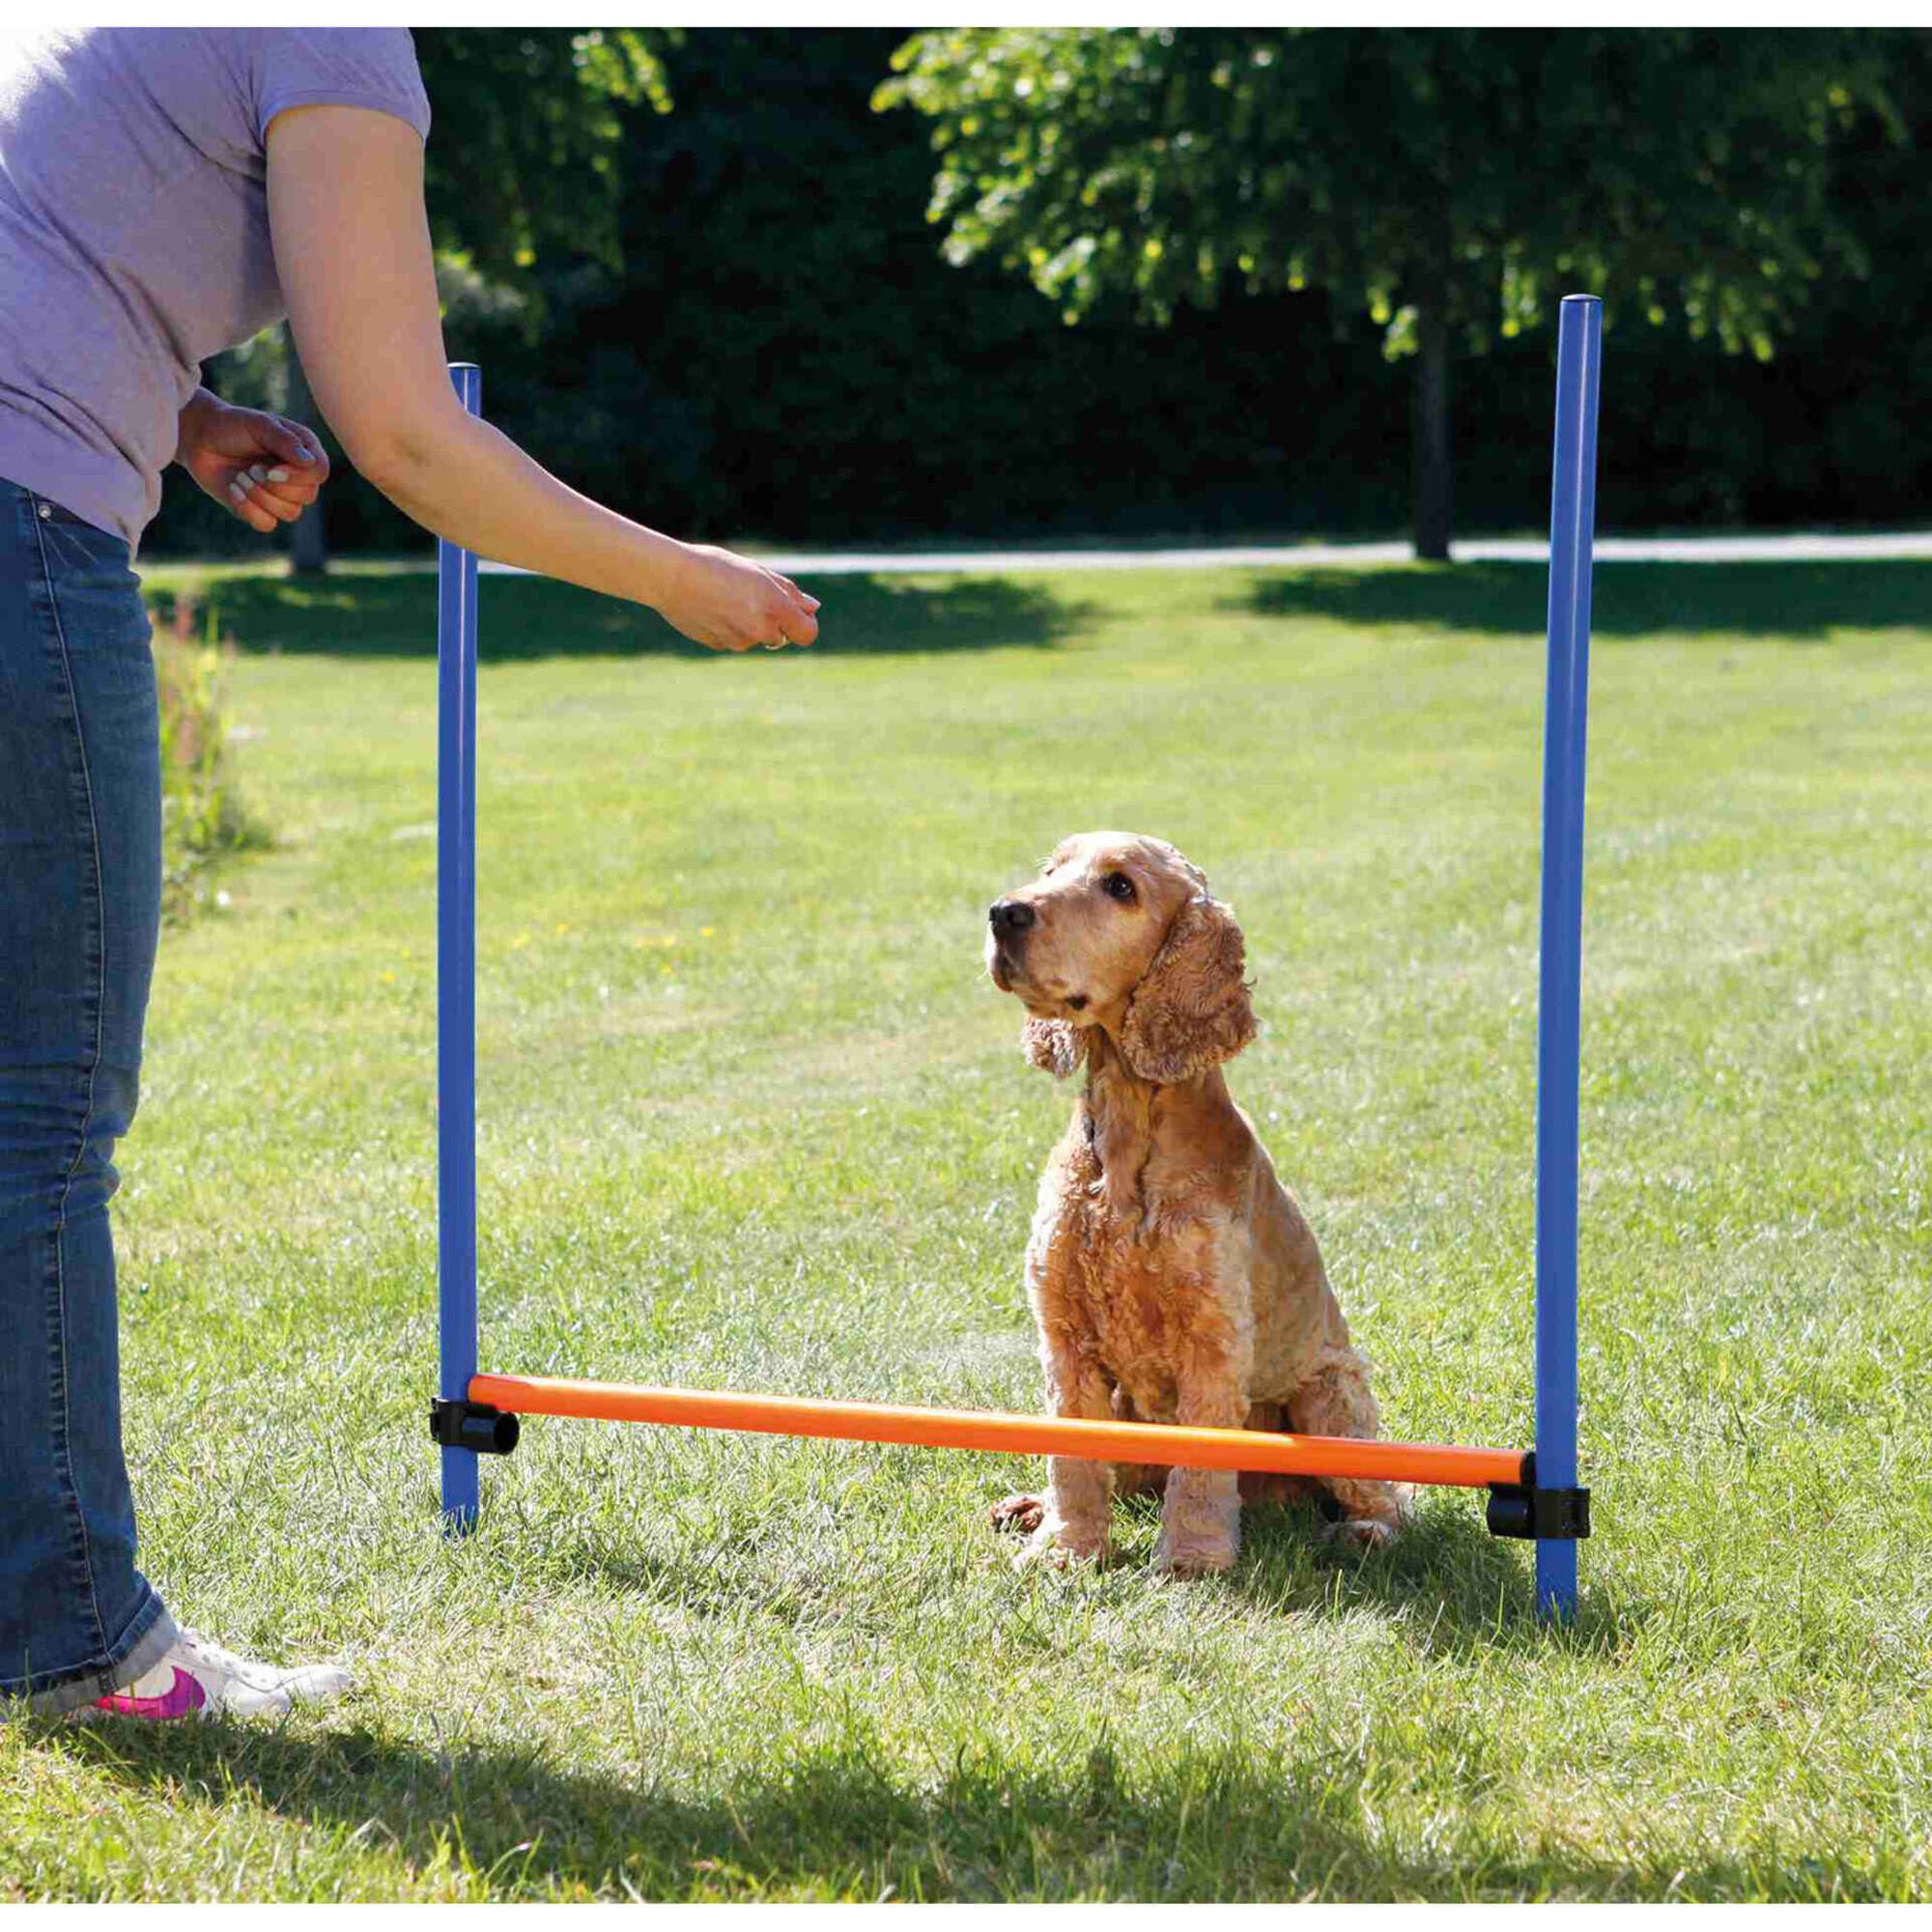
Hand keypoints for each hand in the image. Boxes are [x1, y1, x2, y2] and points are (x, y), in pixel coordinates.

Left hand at [175, 393, 330, 533]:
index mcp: (304, 450)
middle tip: (251, 468)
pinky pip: (267, 524)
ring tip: (240, 477)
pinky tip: (233, 490)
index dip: (299, 476)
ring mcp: (281, 495)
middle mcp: (298, 475)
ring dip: (260, 497)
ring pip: (291, 513)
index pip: (320, 472)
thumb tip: (309, 462)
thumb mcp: (258, 424)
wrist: (200, 439)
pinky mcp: (261, 510)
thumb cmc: (231, 425)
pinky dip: (248, 509)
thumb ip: (285, 440)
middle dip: (275, 486)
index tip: (271, 468)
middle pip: (308, 496)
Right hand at [657, 541, 819, 652]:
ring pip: (756, 638)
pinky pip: (735, 640)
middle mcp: (760, 630)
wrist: (670, 577)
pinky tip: (713, 608)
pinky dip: (730, 628)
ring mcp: (739, 642)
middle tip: (751, 595)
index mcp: (774, 607)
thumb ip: (789, 593)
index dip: (806, 623)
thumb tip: (813, 608)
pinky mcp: (720, 646)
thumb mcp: (758, 572)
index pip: (808, 633)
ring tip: (726, 597)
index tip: (798, 613)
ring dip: (750, 623)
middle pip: (781, 636)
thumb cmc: (716, 566)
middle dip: (774, 620)